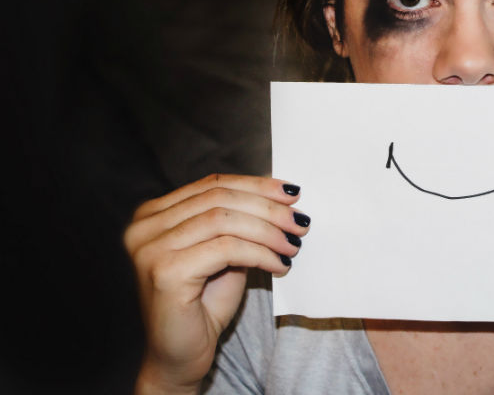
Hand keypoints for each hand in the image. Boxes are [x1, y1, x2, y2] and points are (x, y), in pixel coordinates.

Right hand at [123, 174, 308, 393]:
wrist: (180, 356)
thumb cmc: (203, 305)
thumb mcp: (224, 252)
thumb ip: (239, 221)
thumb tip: (281, 196)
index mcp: (154, 214)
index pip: (213, 185)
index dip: (257, 185)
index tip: (293, 193)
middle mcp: (144, 227)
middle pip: (219, 198)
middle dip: (268, 207)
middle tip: (300, 222)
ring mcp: (150, 248)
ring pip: (225, 221)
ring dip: (268, 231)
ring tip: (293, 245)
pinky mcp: (165, 272)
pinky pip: (227, 249)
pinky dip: (261, 254)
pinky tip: (279, 265)